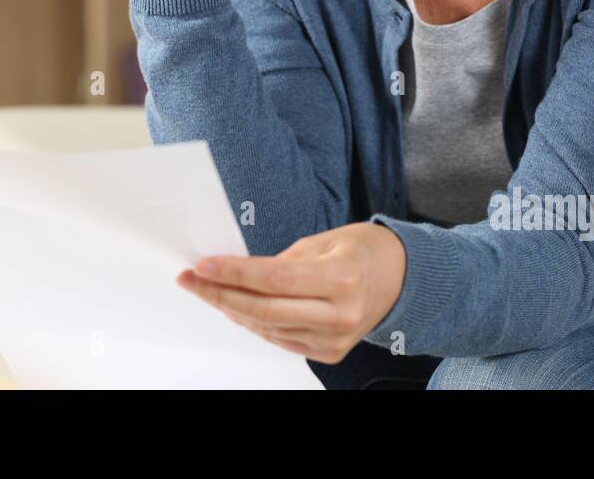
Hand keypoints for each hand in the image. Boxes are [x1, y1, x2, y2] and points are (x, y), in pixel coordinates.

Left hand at [176, 222, 406, 364]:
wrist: (402, 279)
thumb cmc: (363, 250)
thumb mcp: (325, 240)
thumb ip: (282, 260)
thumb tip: (237, 273)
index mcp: (341, 278)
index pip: (274, 279)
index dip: (233, 273)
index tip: (202, 266)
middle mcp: (340, 314)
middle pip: (265, 310)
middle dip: (220, 295)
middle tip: (191, 280)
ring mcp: (336, 339)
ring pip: (268, 328)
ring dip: (232, 309)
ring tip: (207, 290)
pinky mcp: (331, 353)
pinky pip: (281, 339)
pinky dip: (255, 324)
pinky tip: (236, 307)